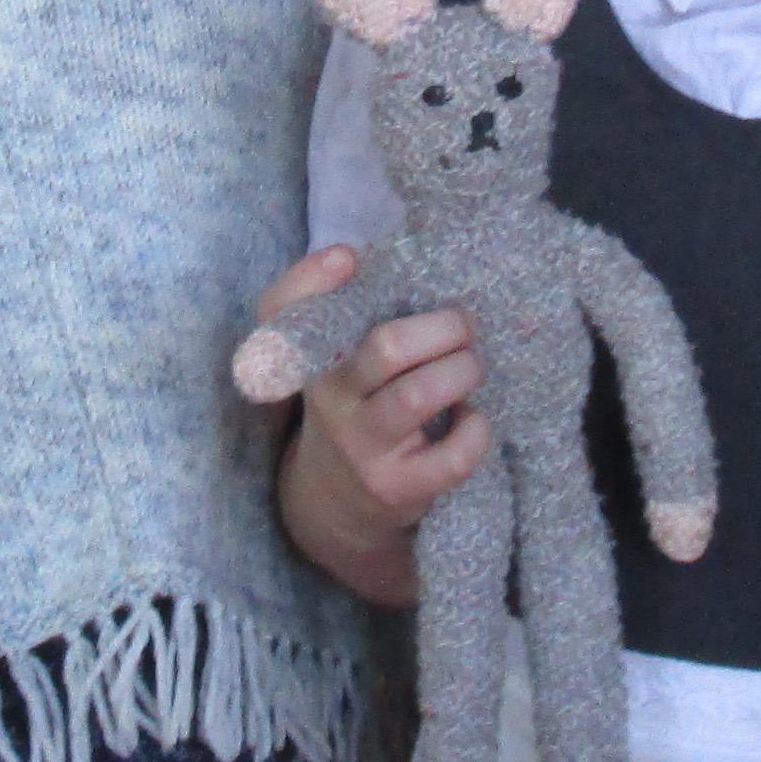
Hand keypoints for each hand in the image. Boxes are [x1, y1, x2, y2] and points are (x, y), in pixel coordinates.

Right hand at [253, 246, 488, 604]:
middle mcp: (328, 401)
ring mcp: (361, 447)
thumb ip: (357, 306)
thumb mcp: (335, 359)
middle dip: (445, 326)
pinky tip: (469, 419)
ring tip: (470, 368)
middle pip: (387, 346)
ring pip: (420, 395)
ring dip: (464, 371)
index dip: (311, 278)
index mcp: (310, 357)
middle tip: (464, 327)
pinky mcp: (395, 487)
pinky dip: (476, 429)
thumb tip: (413, 260)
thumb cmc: (352, 406)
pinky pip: (453, 455)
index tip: (349, 257)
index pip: (284, 312)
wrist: (336, 504)